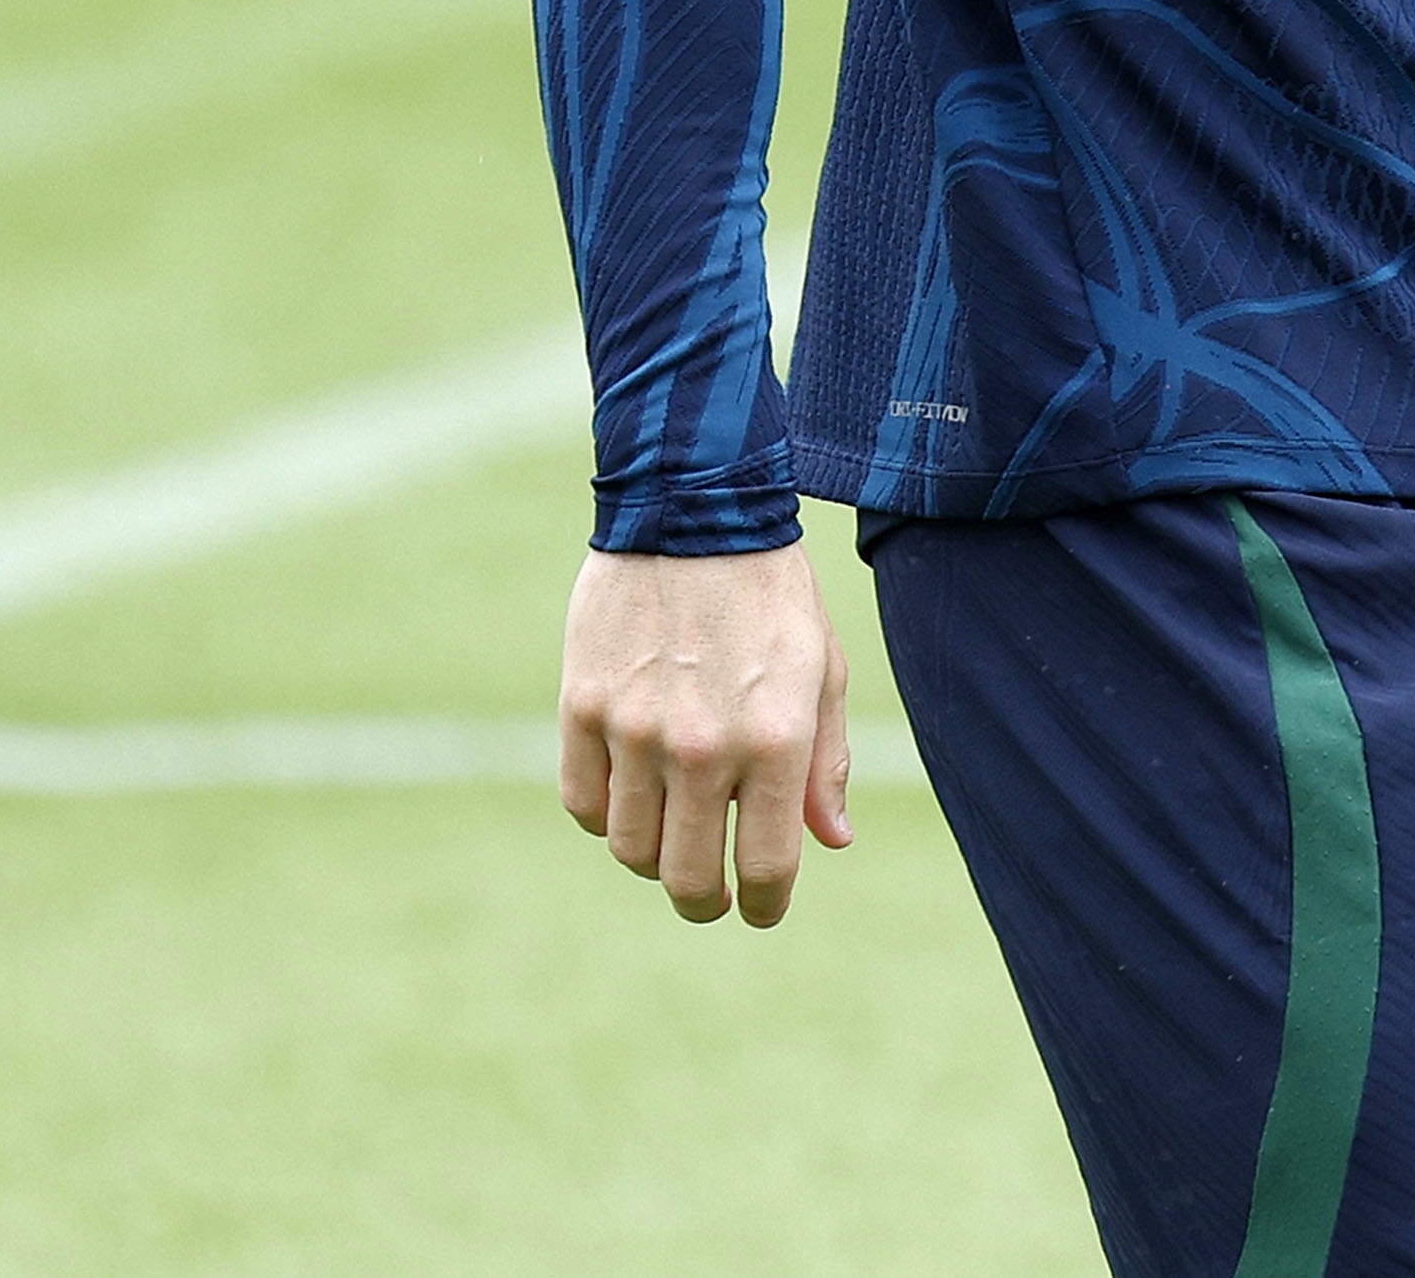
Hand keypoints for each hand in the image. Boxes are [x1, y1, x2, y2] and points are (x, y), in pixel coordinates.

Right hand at [559, 538, 858, 925]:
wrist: (693, 506)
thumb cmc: (771, 592)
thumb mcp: (824, 669)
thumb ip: (825, 762)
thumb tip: (831, 841)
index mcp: (776, 739)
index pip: (767, 867)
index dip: (764, 905)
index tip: (760, 907)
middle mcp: (702, 746)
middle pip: (687, 878)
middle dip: (704, 901)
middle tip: (710, 896)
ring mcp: (635, 729)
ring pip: (630, 849)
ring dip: (653, 856)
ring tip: (672, 833)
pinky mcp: (583, 706)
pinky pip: (583, 802)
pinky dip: (605, 813)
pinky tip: (630, 792)